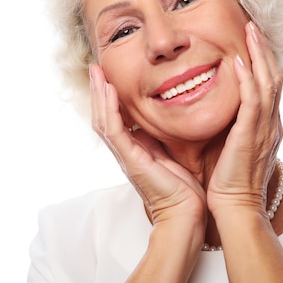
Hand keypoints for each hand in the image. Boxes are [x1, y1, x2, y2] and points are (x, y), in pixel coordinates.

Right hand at [89, 64, 206, 229]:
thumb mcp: (173, 155)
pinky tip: (108, 90)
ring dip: (99, 95)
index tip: (109, 75)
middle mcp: (126, 152)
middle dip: (99, 91)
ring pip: (103, 120)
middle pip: (104, 116)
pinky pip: (114, 130)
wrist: (186, 215)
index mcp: (135, 150)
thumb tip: (168, 120)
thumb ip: (164, 139)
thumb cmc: (184, 190)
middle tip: (96, 67)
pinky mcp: (131, 161)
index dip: (110, 97)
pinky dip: (109, 109)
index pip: (116, 118)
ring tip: (96, 72)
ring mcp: (126, 156)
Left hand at [207, 21, 282, 218]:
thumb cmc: (230, 180)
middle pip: (273, 77)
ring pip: (268, 82)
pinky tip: (238, 60)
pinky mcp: (251, 136)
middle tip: (253, 26)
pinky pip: (252, 101)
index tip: (251, 39)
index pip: (269, 85)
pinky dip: (247, 78)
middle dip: (263, 49)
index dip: (262, 60)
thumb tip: (223, 109)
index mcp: (268, 125)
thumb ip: (234, 125)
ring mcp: (265, 129)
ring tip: (249, 31)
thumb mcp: (235, 146)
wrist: (235, 207)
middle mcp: (271, 123)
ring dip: (258, 54)